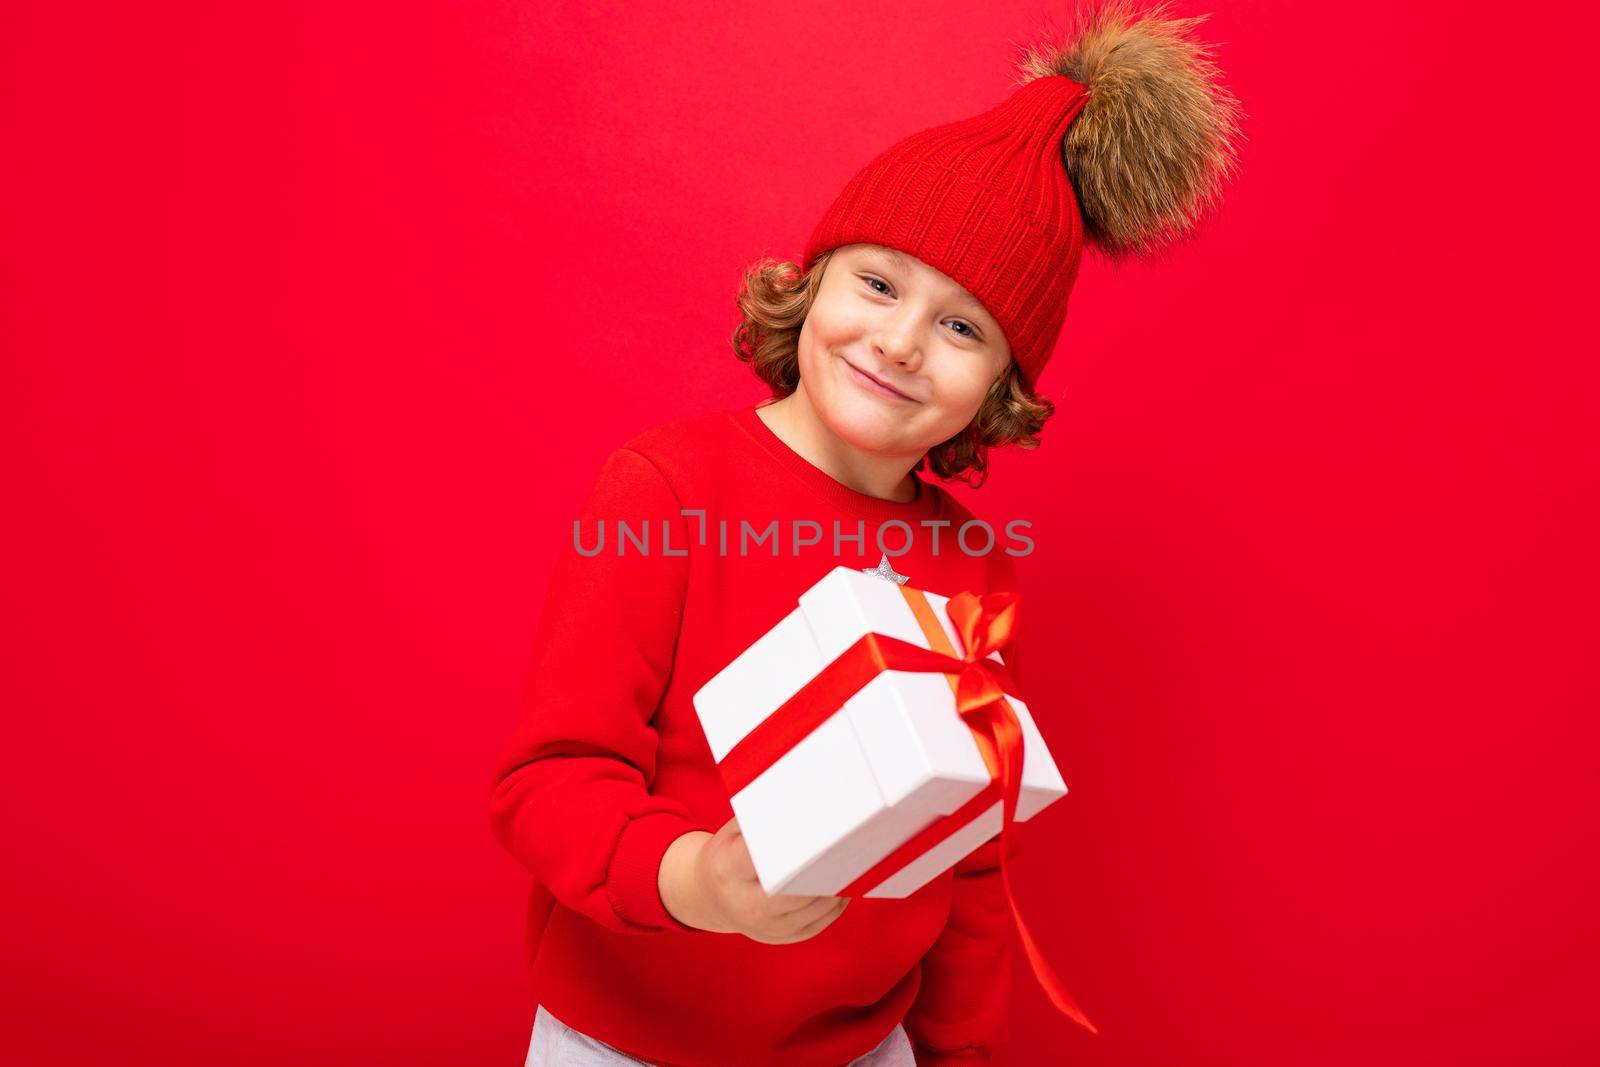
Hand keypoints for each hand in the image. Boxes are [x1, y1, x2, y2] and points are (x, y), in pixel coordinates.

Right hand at [659, 816, 848, 943]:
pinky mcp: (780, 938)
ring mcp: (764, 927)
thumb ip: (764, 819)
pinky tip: (844, 887)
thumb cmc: (727, 854)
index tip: (824, 833)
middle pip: (797, 891)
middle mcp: (745, 904)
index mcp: (729, 869)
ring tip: (855, 865)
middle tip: (851, 849)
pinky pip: (817, 924)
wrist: (708, 896)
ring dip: (838, 889)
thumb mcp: (733, 831)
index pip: (768, 860)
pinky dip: (835, 906)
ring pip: (813, 910)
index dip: (799, 849)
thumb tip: (806, 802)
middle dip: (826, 871)